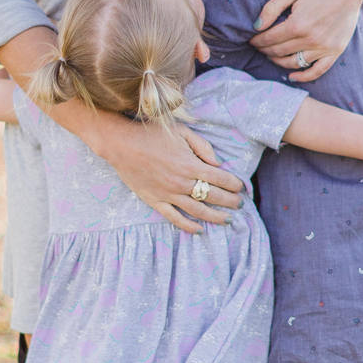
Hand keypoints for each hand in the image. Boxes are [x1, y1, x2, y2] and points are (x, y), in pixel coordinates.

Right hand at [83, 110, 241, 233]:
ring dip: (216, 217)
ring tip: (228, 220)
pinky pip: (174, 218)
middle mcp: (182, 182)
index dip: (235, 184)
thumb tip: (218, 164)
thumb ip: (203, 147)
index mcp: (190, 164)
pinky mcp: (155, 201)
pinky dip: (188, 226)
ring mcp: (168, 194)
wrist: (121, 143)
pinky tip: (200, 230)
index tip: (242, 188)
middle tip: (240, 204)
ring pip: (198, 211)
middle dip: (230, 201)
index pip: (221, 178)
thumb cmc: (151, 134)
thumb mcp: (181, 132)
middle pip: (213, 196)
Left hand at [249, 0, 362, 83]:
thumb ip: (271, 8)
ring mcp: (324, 47)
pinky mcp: (336, 51)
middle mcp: (311, 39)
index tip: (251, 39)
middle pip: (279, 51)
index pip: (269, 39)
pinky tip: (292, 76)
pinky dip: (304, 76)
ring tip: (271, 55)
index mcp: (298, 24)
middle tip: (259, 46)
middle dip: (265, 50)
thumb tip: (256, 26)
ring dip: (278, 61)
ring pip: (294, 63)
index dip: (257, 41)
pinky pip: (318, 70)